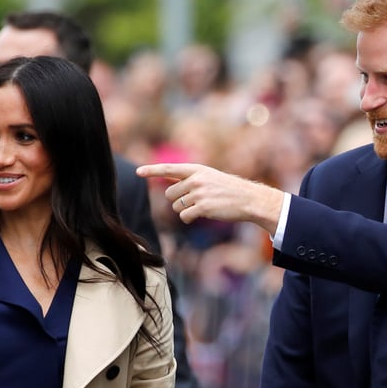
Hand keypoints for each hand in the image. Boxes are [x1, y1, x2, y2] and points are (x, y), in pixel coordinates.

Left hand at [135, 163, 284, 234]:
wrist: (248, 198)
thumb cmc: (228, 189)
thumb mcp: (209, 177)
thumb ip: (190, 180)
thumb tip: (170, 191)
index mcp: (196, 169)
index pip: (169, 169)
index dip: (152, 170)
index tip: (138, 171)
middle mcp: (195, 179)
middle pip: (170, 194)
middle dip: (178, 200)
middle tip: (195, 201)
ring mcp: (199, 193)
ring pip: (176, 207)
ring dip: (186, 210)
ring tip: (203, 206)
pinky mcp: (203, 207)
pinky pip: (184, 216)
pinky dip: (190, 218)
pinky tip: (203, 214)